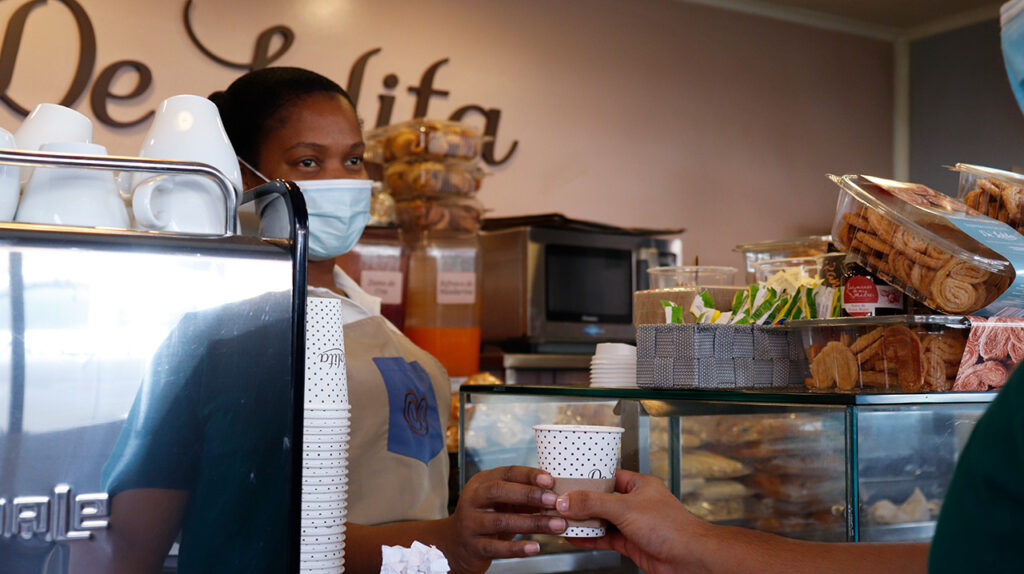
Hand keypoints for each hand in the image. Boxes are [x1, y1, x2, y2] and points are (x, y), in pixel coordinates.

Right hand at [446, 465, 567, 573]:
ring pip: (501, 521)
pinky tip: (535, 547)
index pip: (506, 473)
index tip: (550, 480)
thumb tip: (555, 494)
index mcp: (482, 483)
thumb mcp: (501, 503)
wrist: (455, 545)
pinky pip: (497, 547)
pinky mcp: (473, 547)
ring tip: (556, 526)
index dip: (529, 475)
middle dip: (528, 494)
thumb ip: (524, 498)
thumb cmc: (486, 519)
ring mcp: (470, 523)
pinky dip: (517, 548)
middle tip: (554, 501)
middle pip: (498, 491)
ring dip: (532, 523)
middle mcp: (472, 499)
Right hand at [555, 469, 706, 573]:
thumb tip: (568, 500)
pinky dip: (589, 539)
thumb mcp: (626, 509)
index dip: (587, 479)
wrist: (690, 559)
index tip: (567, 481)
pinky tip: (575, 538)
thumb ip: (594, 503)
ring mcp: (633, 524)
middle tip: (559, 502)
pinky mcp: (631, 543)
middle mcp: (636, 503)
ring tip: (562, 520)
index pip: (608, 476)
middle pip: (601, 499)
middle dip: (581, 502)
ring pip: (602, 520)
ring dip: (583, 522)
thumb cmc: (672, 528)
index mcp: (639, 485)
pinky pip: (605, 538)